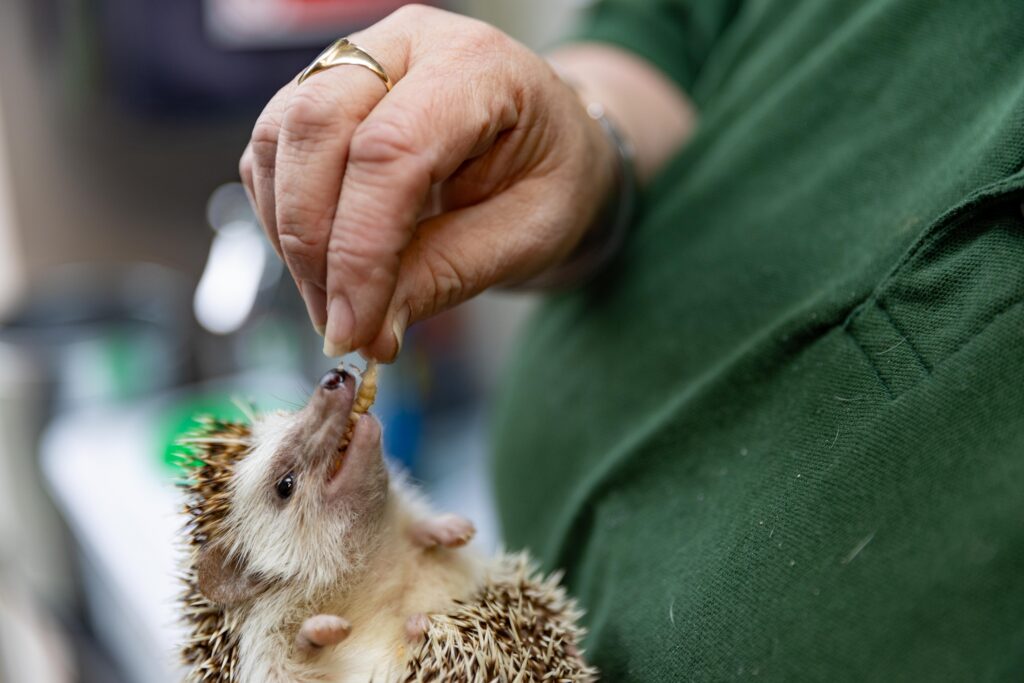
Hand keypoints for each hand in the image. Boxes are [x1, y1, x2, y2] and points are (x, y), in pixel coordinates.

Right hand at [240, 4, 615, 359]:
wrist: (552, 146)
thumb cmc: (554, 179)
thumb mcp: (528, 236)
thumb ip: (448, 274)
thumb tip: (369, 330)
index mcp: (477, 66)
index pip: (391, 150)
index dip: (360, 249)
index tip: (354, 327)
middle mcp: (406, 44)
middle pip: (317, 127)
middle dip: (314, 244)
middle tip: (340, 325)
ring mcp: (356, 61)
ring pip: (280, 138)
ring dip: (292, 237)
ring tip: (336, 304)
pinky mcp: (323, 92)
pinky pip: (272, 153)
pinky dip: (283, 219)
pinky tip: (323, 266)